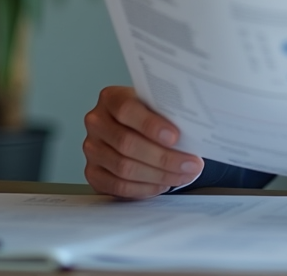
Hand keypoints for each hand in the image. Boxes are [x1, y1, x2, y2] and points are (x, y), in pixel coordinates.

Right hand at [82, 85, 203, 197]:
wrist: (139, 128)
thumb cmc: (153, 115)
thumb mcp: (159, 106)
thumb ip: (169, 114)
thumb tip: (194, 129)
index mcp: (112, 98)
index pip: (126, 110)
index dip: (150, 125)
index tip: (174, 137)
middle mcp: (97, 122)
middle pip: (127, 144)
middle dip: (164, 158)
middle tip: (191, 164)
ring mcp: (92, 148)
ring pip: (123, 168)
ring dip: (159, 175)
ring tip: (183, 175)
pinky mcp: (93, 172)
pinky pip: (117, 186)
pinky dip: (144, 188)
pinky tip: (163, 184)